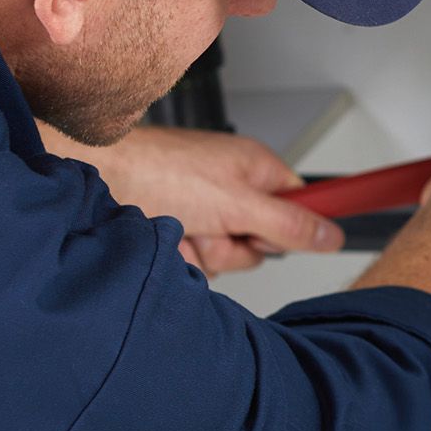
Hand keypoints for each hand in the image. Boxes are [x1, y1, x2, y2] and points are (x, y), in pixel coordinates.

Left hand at [38, 122, 343, 274]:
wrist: (99, 176)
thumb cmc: (160, 170)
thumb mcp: (237, 203)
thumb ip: (288, 224)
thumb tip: (331, 234)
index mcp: (255, 170)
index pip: (298, 207)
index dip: (297, 227)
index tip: (321, 238)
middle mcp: (232, 190)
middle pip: (259, 243)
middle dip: (235, 246)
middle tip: (213, 226)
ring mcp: (203, 211)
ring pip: (225, 256)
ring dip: (202, 250)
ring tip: (179, 227)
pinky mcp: (177, 228)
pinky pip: (194, 260)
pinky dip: (178, 254)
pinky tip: (161, 236)